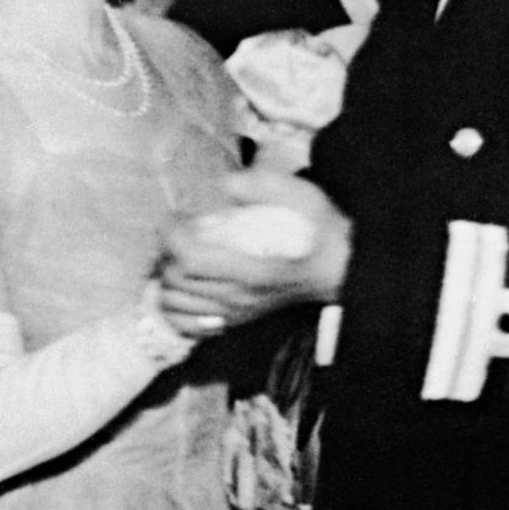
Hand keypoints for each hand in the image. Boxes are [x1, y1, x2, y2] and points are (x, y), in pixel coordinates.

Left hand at [159, 169, 350, 338]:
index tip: (177, 216)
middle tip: (179, 230)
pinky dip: (175, 307)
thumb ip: (264, 186)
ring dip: (166, 279)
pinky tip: (184, 286)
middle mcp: (239, 297)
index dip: (172, 236)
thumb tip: (225, 184)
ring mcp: (236, 313)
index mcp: (253, 269)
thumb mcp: (303, 196)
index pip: (191, 260)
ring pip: (175, 306)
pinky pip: (188, 325)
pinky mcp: (236, 320)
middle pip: (176, 282)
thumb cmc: (322, 230)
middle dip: (167, 252)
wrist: (342, 268)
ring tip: (179, 255)